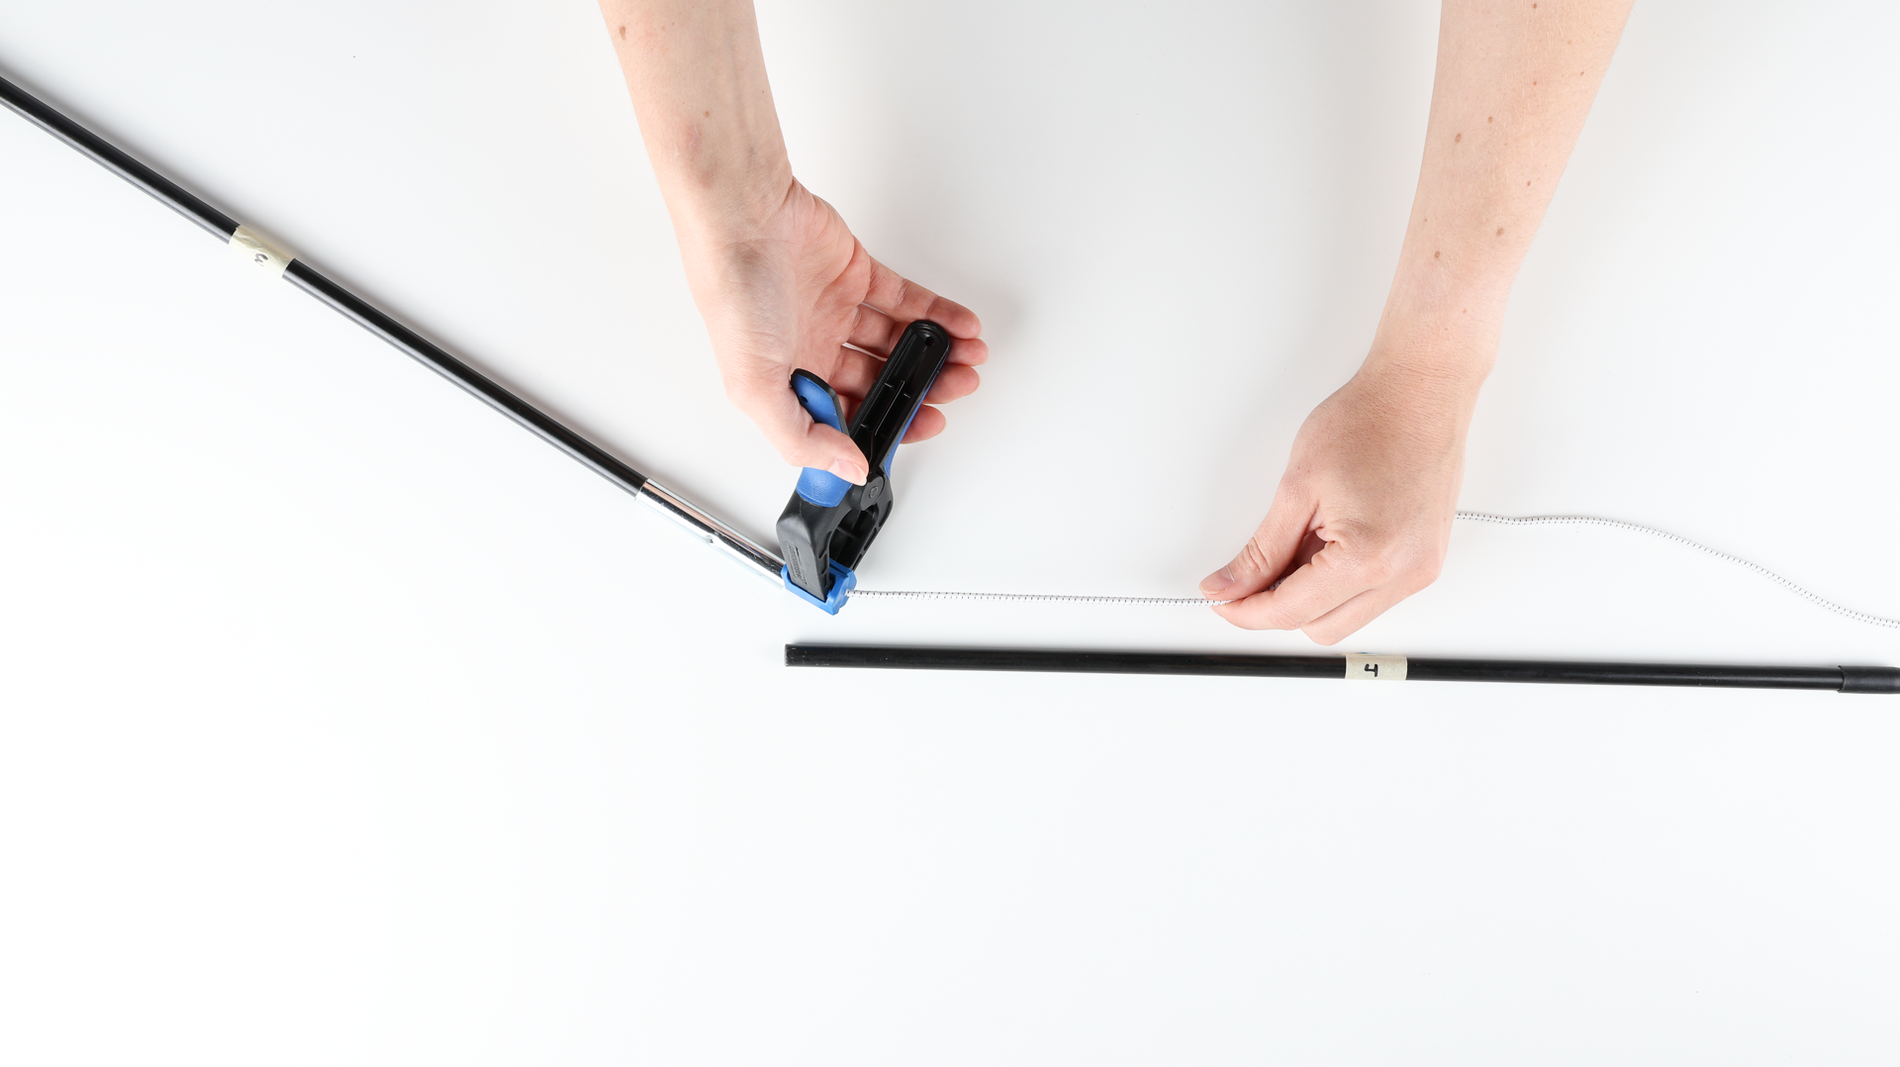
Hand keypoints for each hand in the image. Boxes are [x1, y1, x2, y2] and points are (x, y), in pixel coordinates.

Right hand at [679, 179, 986, 483]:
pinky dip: (937, 316)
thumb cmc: (735, 291)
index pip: (847, 418)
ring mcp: (835, 310)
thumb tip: (845, 469)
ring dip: (936, 354)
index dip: (887, 426)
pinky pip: (906, 303)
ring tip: (968, 360)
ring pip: (897, 343)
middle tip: (956, 390)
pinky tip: (961, 328)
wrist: (745, 214)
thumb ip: (801, 437)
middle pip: (879, 381)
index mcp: (785, 382)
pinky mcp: (856, 276)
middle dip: (921, 390)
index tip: (923, 425)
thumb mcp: (754, 385)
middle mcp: (811, 349)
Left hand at [1200, 354, 1481, 643]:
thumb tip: (1229, 585)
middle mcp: (1404, 574)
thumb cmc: (1371, 422)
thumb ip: (1260, 550)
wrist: (1420, 393)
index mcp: (1369, 558)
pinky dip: (1339, 583)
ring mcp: (1421, 570)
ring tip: (1294, 547)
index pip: (1292, 612)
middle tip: (1247, 578)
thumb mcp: (1297, 488)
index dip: (1247, 611)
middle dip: (1278, 609)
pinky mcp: (1426, 561)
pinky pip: (1372, 596)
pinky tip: (1323, 547)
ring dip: (1311, 597)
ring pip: (1347, 618)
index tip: (1222, 601)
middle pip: (1321, 628)